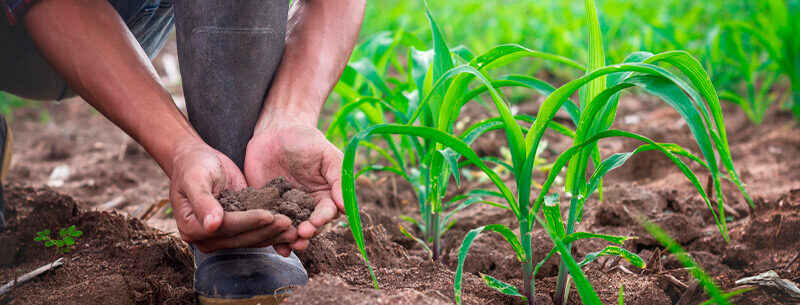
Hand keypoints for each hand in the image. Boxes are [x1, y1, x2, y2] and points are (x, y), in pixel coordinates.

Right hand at [168, 140, 297, 253]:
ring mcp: (222, 236)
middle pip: (241, 237)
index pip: (226, 227)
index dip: (248, 222)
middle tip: (289, 223)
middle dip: (266, 230)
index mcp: (192, 228)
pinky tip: (289, 227)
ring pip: (251, 239)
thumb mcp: (195, 179)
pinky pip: (256, 234)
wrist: (196, 161)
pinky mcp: (236, 230)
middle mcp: (207, 238)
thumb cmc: (193, 166)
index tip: (269, 215)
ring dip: (273, 234)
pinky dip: (272, 231)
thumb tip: (212, 225)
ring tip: (294, 228)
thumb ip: (203, 201)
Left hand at [244, 120, 343, 250]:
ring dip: (291, 240)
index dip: (322, 219)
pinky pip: (271, 225)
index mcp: (325, 195)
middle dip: (307, 233)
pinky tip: (274, 246)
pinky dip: (272, 237)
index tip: (315, 223)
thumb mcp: (327, 155)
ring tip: (289, 245)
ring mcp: (287, 209)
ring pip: (292, 230)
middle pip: (311, 226)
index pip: (327, 212)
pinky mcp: (268, 208)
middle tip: (301, 235)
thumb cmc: (306, 140)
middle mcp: (308, 206)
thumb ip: (338, 178)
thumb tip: (345, 205)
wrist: (275, 132)